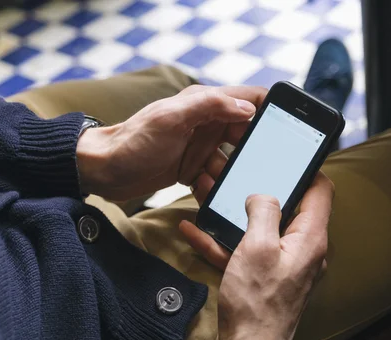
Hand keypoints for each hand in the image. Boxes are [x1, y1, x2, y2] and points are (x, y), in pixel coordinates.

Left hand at [76, 85, 266, 200]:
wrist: (104, 171)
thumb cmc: (133, 143)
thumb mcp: (171, 119)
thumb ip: (209, 107)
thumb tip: (248, 107)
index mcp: (205, 103)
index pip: (251, 98)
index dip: (271, 110)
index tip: (285, 131)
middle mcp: (206, 123)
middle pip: (246, 134)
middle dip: (251, 153)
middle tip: (251, 169)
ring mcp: (199, 146)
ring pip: (232, 161)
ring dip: (227, 174)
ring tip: (208, 178)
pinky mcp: (191, 167)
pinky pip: (215, 178)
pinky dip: (212, 186)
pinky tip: (200, 188)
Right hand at [179, 174, 333, 339]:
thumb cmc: (257, 302)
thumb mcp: (258, 247)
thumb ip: (264, 212)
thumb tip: (263, 195)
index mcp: (309, 239)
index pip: (320, 192)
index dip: (306, 170)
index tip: (286, 157)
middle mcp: (301, 250)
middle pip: (285, 208)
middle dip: (257, 190)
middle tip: (236, 173)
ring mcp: (282, 264)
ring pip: (259, 229)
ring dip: (233, 214)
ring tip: (208, 195)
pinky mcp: (264, 277)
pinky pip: (246, 251)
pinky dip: (224, 241)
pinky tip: (196, 231)